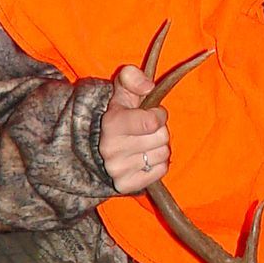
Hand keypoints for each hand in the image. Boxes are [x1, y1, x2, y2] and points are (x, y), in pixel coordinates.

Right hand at [99, 62, 170, 192]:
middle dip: (159, 131)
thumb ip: (133, 77)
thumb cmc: (120, 114)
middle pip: (161, 138)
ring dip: (159, 147)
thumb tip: (148, 86)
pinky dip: (158, 164)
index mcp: (111, 123)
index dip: (159, 115)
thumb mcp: (122, 89)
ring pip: (163, 155)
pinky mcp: (126, 185)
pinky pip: (160, 172)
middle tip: (146, 131)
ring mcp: (118, 169)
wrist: (100, 145)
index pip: (152, 122)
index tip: (152, 113)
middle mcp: (111, 148)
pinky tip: (146, 157)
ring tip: (145, 144)